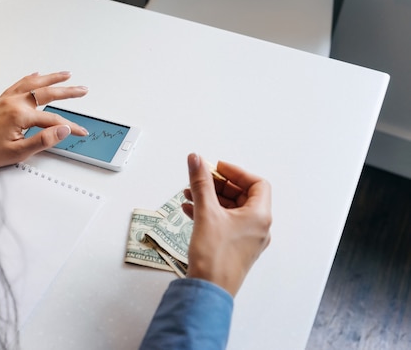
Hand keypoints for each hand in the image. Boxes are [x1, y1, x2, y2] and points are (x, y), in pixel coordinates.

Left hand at [0, 71, 88, 168]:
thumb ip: (43, 140)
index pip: (54, 119)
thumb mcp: (18, 152)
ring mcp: (7, 99)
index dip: (70, 126)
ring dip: (52, 78)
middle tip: (82, 90)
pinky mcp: (1, 100)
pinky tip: (37, 74)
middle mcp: (14, 102)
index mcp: (20, 115)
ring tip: (66, 75)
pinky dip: (31, 78)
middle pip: (48, 93)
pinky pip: (19, 83)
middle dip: (68, 91)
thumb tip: (62, 130)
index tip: (80, 131)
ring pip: (34, 83)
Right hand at [182, 154, 271, 296]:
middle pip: (242, 195)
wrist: (208, 290)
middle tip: (201, 178)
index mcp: (260, 216)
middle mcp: (258, 227)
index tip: (217, 168)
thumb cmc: (214, 257)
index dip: (236, 173)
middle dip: (218, 185)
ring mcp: (247, 239)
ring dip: (211, 198)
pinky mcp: (235, 248)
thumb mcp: (206, 212)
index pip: (256, 184)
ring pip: (231, 210)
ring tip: (189, 193)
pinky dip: (210, 212)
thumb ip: (201, 183)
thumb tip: (196, 159)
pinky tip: (190, 209)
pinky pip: (225, 223)